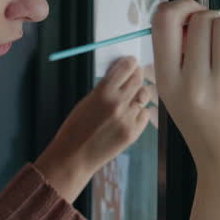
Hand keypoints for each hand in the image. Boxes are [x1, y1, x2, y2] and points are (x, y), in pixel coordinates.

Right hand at [34, 56, 153, 202]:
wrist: (74, 157)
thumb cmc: (76, 128)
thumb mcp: (87, 101)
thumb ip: (105, 88)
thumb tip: (121, 73)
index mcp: (103, 92)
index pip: (126, 67)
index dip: (130, 63)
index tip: (131, 62)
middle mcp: (118, 104)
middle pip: (138, 79)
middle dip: (137, 74)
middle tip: (135, 74)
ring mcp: (127, 119)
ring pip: (144, 96)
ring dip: (139, 93)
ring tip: (131, 96)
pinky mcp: (133, 133)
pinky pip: (144, 114)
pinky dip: (140, 112)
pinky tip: (130, 114)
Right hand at [151, 0, 219, 194]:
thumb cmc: (206, 128)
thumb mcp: (177, 97)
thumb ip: (179, 58)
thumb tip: (192, 15)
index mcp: (167, 83)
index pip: (163, 21)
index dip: (179, 7)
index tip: (189, 16)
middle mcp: (192, 81)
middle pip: (201, 18)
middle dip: (209, 21)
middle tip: (213, 42)